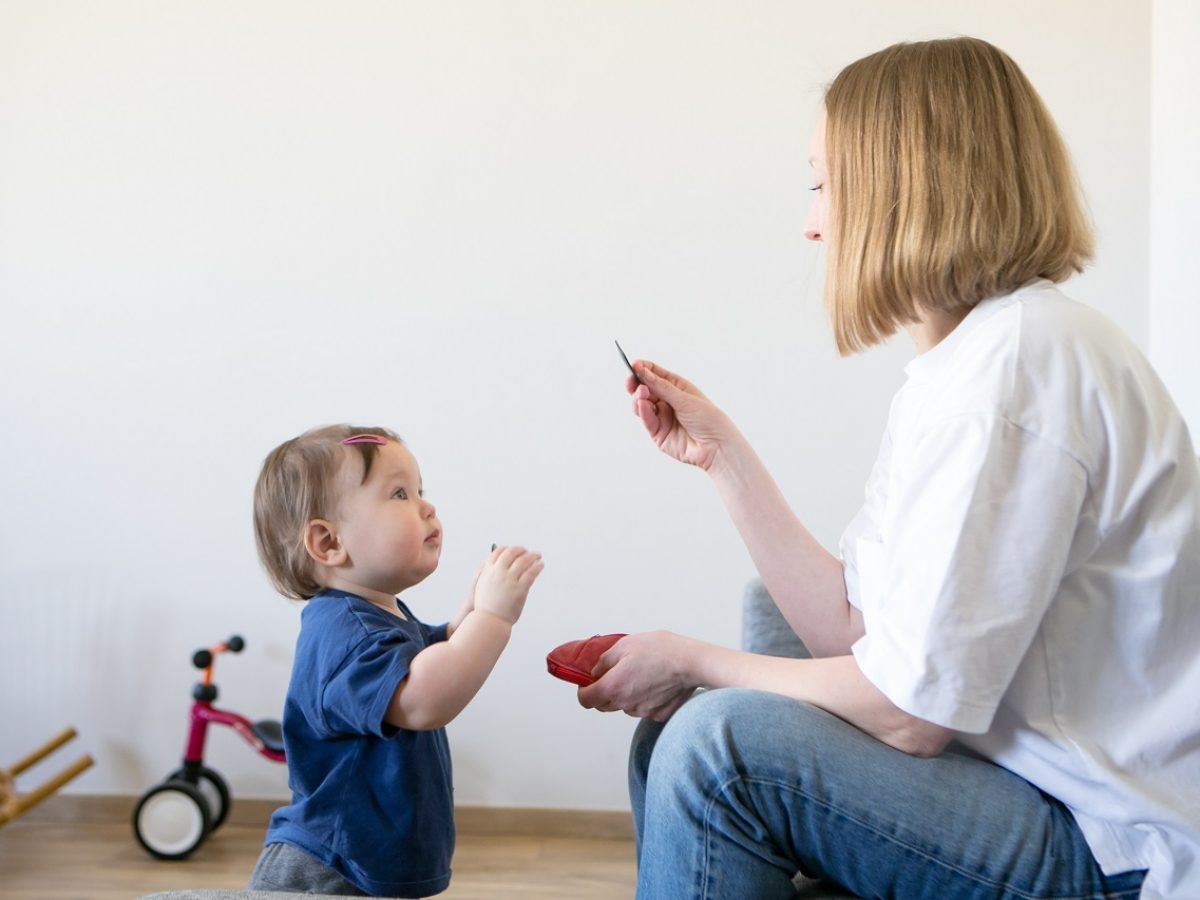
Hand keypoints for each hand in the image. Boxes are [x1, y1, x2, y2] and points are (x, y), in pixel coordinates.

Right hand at [472, 545, 542, 624]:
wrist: (489, 620)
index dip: (506, 549)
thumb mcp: (482, 586)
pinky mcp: (520, 589)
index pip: (497, 553)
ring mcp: (509, 580)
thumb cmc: (486, 606)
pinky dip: (537, 567)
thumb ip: (488, 574)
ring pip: (524, 561)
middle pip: (511, 554)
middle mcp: (498, 573)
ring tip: (538, 555)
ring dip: (532, 556)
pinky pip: (531, 573)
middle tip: (526, 551)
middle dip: (520, 550)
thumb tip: (497, 564)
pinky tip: (541, 565)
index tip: (512, 549)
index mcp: (488, 571)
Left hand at [576, 631, 697, 720]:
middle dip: (605, 692)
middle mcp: (625, 704)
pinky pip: (644, 709)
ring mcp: (643, 712)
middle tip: (616, 675)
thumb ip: (604, 661)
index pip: (586, 700)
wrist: (691, 663)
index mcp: (613, 687)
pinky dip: (645, 699)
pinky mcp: (658, 715)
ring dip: (627, 695)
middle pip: (604, 705)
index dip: (584, 691)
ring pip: (625, 707)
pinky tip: (656, 684)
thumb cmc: (660, 650)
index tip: (588, 684)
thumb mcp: (624, 645)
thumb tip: (596, 672)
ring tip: (642, 675)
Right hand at [626, 361, 738, 472]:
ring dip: (639, 398)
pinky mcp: (658, 433)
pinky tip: (644, 406)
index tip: (634, 365)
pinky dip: (643, 412)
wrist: (717, 446)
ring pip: (641, 405)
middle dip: (637, 385)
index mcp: (676, 387)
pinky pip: (647, 420)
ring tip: (642, 395)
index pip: (655, 374)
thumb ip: (660, 386)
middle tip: (632, 382)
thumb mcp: (683, 398)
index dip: (643, 369)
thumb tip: (641, 370)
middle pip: (644, 389)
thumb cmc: (708, 418)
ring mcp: (662, 417)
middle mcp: (667, 401)